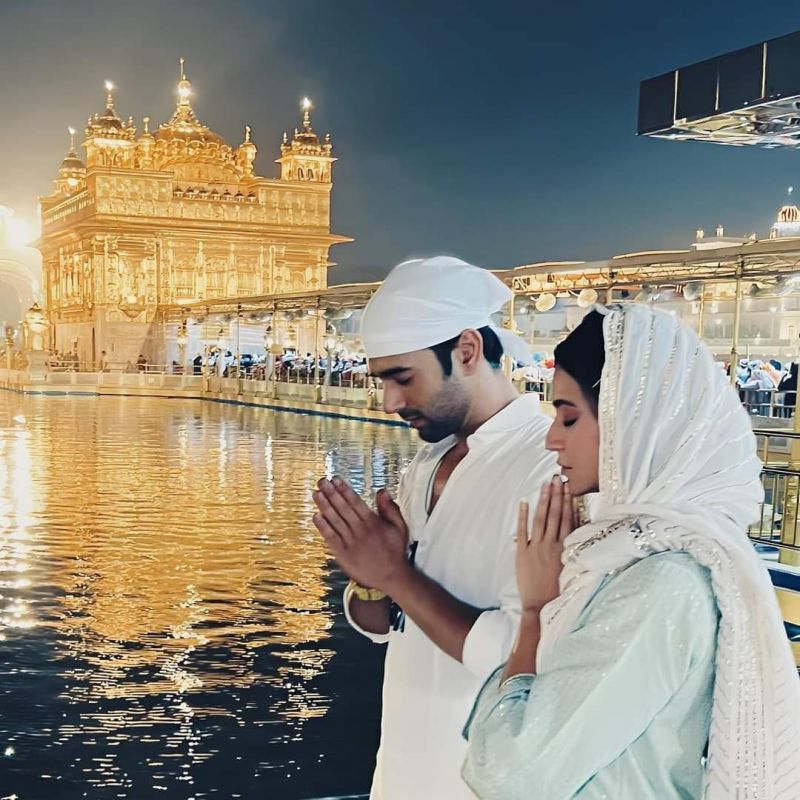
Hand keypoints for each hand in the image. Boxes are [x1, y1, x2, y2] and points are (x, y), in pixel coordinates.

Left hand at [312, 477, 409, 592]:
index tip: (335, 479)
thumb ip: (390, 508)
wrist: (391, 577)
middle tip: (321, 481)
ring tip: (316, 494)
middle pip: (342, 508)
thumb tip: (381, 491)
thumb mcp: (400, 527)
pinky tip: (316, 516)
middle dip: (331, 493)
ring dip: (324, 506)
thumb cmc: (395, 551)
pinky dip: (323, 527)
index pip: (355, 502)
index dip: (344, 489)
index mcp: (373, 522)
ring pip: (335, 520)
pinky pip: (331, 537)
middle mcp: (360, 530)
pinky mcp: (343, 554)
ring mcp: (350, 542)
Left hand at [516, 476, 573, 612]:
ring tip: (545, 484)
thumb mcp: (569, 568)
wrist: (541, 606)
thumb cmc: (558, 591)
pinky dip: (523, 516)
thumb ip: (571, 551)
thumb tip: (575, 534)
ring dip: (543, 500)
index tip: (568, 487)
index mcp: (565, 548)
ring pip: (541, 519)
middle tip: (557, 477)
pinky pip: (522, 531)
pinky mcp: (522, 553)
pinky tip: (524, 502)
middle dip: (556, 494)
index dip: (568, 502)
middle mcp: (552, 545)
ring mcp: (537, 548)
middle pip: (555, 514)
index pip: (568, 519)